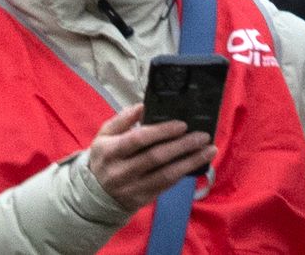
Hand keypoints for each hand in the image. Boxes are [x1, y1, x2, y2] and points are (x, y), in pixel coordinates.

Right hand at [81, 104, 216, 210]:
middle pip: (156, 157)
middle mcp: (121, 171)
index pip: (138, 140)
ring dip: (190, 162)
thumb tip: (142, 106)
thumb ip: (122, 119)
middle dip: (182, 146)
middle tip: (203, 136)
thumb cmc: (104, 158)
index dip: (161, 132)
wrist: (95, 195)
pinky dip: (183, 173)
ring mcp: (133, 187)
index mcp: (110, 151)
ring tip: (209, 150)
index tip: (182, 125)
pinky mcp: (143, 199)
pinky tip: (196, 163)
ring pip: (165, 175)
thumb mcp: (104, 135)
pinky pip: (166, 186)